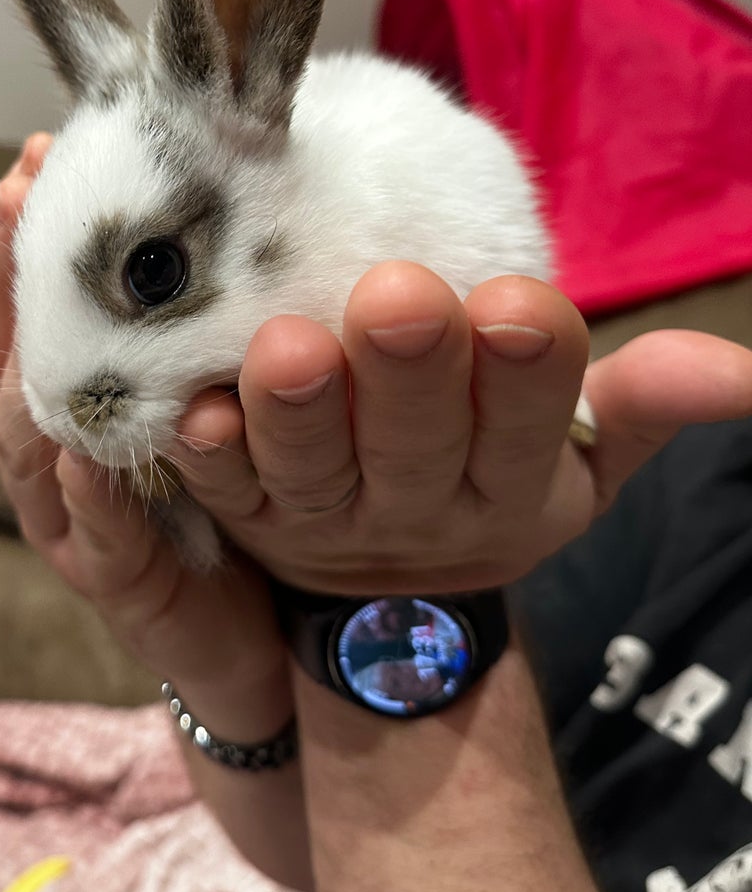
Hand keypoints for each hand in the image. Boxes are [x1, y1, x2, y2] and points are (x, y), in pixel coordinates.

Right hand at [0, 135, 286, 717]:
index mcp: (76, 401)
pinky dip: (88, 496)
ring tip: (40, 296)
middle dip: (8, 279)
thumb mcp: (211, 384)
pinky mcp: (119, 587)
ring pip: (30, 443)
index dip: (19, 238)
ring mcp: (78, 524)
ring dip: (33, 371)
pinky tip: (85, 452)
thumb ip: (199, 317)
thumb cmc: (236, 489)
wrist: (268, 629)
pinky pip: (95, 537)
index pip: (25, 309)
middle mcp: (58, 456)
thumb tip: (231, 197)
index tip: (36, 158)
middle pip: (6, 361)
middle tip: (19, 198)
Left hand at [169, 262, 751, 595]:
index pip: (532, 428)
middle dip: (410, 374)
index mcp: (513, 483)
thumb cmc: (491, 473)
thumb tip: (737, 371)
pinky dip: (209, 460)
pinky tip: (194, 416)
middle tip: (398, 298)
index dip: (529, 374)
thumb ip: (642, 406)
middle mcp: (419, 505)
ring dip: (296, 411)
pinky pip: (226, 495)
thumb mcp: (583, 459)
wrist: (398, 592)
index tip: (520, 304)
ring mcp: (326, 520)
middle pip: (415, 442)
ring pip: (312, 470)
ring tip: (287, 347)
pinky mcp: (248, 521)